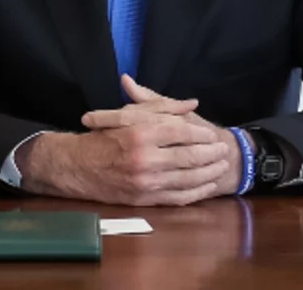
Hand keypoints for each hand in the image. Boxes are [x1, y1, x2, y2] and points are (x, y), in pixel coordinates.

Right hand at [81, 75, 246, 196]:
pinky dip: (197, 192)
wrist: (78, 167)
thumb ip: (163, 105)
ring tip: (223, 165)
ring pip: (187, 178)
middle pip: (189, 156)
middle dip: (211, 153)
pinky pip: (177, 198)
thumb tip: (192, 103)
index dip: (202, 133)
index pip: (182, 132)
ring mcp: (144, 182)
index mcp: (141, 133)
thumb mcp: (130, 114)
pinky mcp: (144, 199)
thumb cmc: (106, 136)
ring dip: (209, 172)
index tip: (212, 133)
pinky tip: (208, 185)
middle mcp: (144, 158)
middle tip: (224, 149)